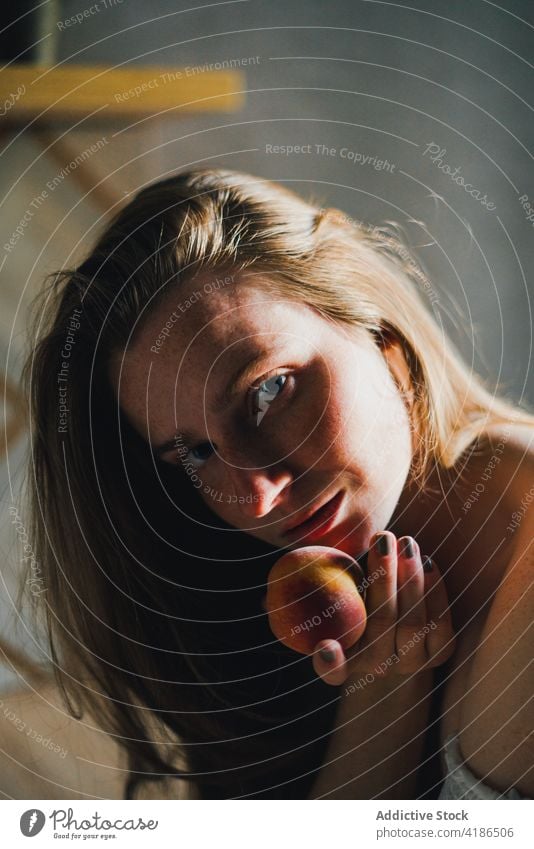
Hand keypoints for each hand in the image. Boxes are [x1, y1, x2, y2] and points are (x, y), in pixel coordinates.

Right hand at [312, 531, 455, 686]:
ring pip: (413, 623)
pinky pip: (441, 624)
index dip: (329, 663)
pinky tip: (428, 561)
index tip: (325, 645)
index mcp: (344, 662)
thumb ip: (319, 591)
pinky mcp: (439, 652)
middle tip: (382, 540)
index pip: (333, 670)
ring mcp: (411, 663)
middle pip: (381, 625)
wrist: (395, 619)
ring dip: (411, 578)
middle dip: (383, 578)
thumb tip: (285, 580)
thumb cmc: (353, 598)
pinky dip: (435, 591)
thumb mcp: (332, 596)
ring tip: (406, 542)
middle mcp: (377, 668)